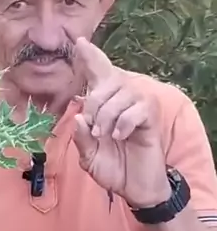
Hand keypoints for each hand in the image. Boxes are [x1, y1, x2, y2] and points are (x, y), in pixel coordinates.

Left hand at [71, 37, 170, 208]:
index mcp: (104, 105)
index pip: (99, 74)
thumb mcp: (89, 156)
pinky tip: (120, 136)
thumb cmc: (113, 169)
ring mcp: (138, 108)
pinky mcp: (151, 119)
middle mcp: (122, 100)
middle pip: (107, 81)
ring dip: (107, 115)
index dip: (91, 57)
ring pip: (122, 95)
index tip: (79, 42)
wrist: (135, 189)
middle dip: (94, 102)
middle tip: (93, 128)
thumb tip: (80, 117)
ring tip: (104, 135)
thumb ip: (81, 138)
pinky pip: (137, 109)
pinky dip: (125, 122)